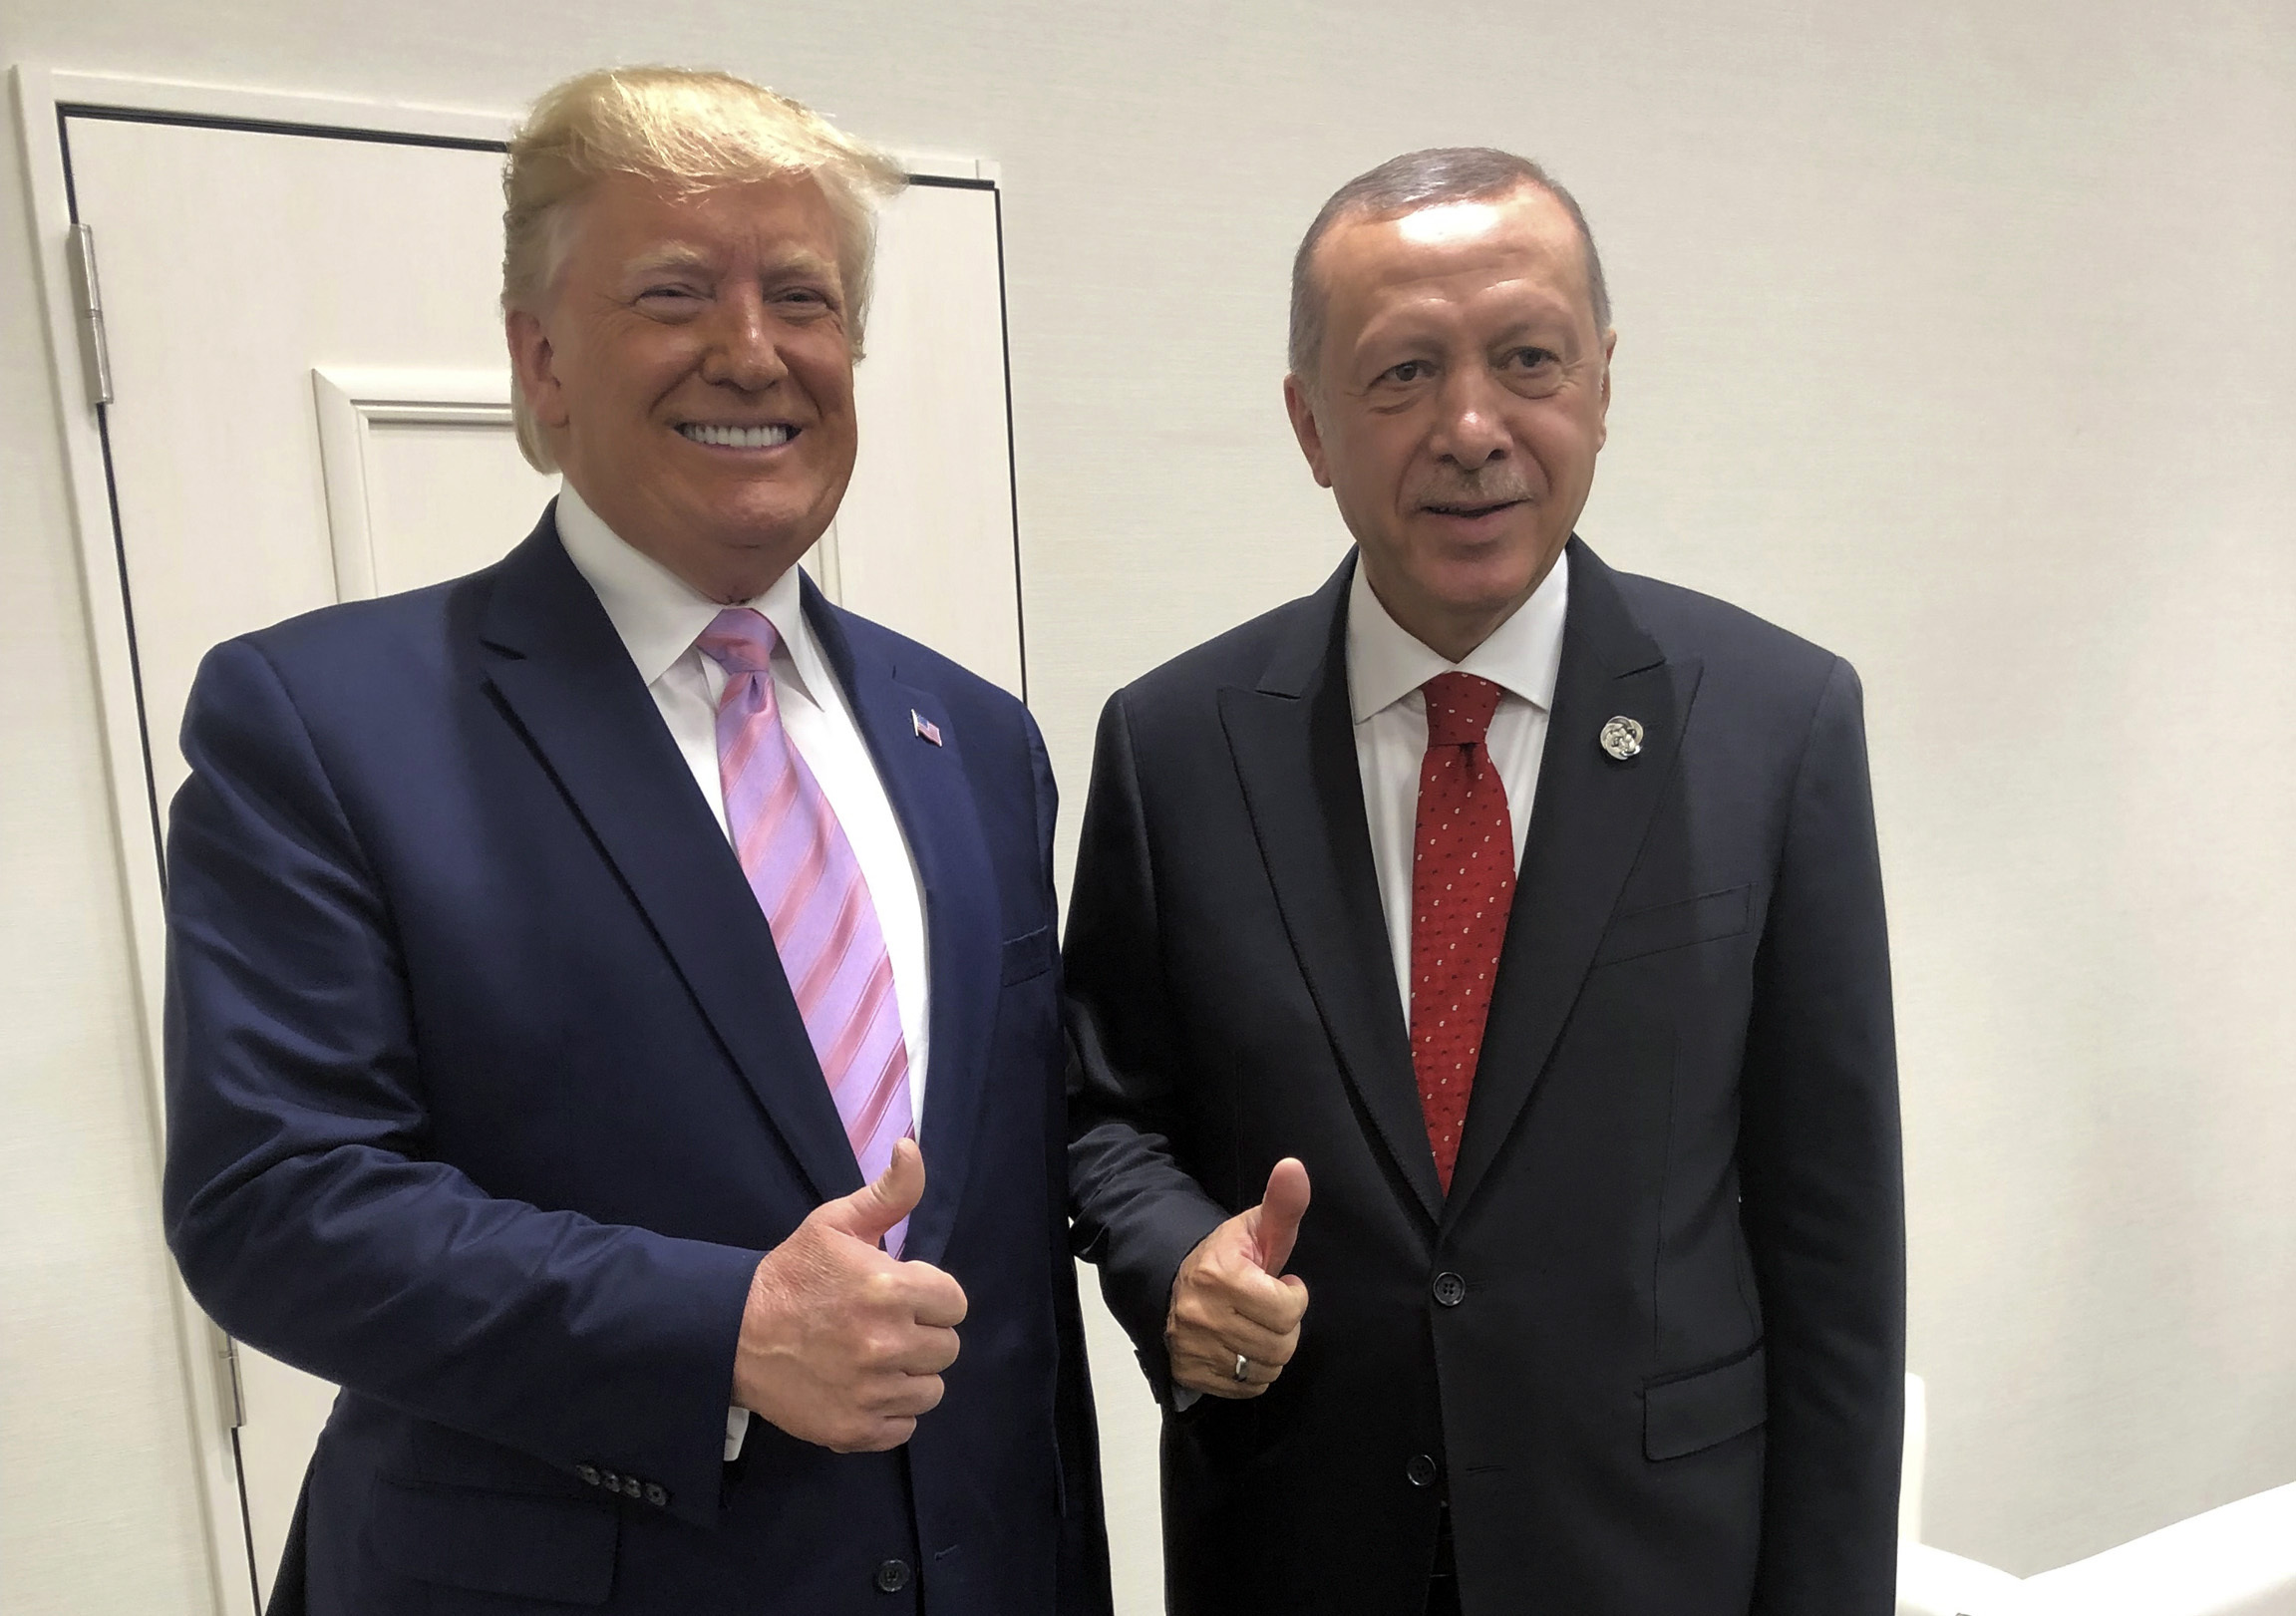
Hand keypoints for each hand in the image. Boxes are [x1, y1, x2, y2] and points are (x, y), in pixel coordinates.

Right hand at [733, 1139, 967, 1450]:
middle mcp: (887, 1344)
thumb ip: (889, 1193)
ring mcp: (872, 1392)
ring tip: (875, 1357)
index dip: (931, 1297)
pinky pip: (905, 1424)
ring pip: (931, 1389)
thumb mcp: (836, 1223)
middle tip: (885, 1326)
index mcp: (890, 1288)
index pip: (954, 1303)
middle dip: (923, 1334)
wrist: (732, 1334)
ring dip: (910, 1374)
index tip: (902, 1295)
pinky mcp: (855, 1429)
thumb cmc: (792, 1275)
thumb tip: (912, 1150)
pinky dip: (890, 1410)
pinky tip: (863, 1387)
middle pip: (947, 1348)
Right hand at [1165, 1158, 1310, 1398]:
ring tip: (1257, 1327)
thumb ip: (1281, 1204)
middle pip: (1280, 1345)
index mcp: (1221, 1275)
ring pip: (1266, 1370)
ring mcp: (1194, 1348)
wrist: (1175, 1283)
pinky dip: (1252, 1373)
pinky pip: (1246, 1388)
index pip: (1287, 1310)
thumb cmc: (1228, 1256)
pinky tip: (1242, 1348)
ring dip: (1271, 1352)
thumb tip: (1294, 1168)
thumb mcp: (1256, 1228)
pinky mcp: (1190, 1373)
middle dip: (1284, 1327)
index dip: (1293, 1298)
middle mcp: (1203, 1315)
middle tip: (1269, 1309)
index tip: (1282, 1285)